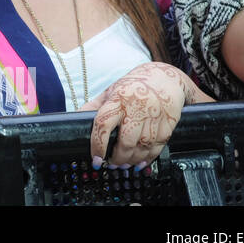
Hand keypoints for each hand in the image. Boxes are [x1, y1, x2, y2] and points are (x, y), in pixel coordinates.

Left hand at [83, 61, 208, 168]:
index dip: (98, 144)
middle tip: (112, 165)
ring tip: (125, 165)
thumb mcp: (111, 91)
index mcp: (118, 99)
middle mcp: (136, 107)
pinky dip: (148, 158)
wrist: (164, 77)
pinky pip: (158, 146)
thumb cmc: (133, 85)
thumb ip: (94, 107)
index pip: (103, 124)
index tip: (96, 158)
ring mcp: (154, 115)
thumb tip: (75, 120)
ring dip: (132, 160)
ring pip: (143, 146)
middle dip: (118, 158)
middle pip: (126, 141)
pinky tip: (141, 162)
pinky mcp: (168, 122)